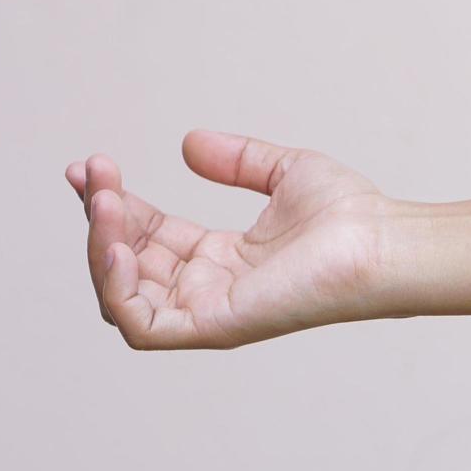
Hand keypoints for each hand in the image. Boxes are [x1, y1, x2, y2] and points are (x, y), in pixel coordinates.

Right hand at [64, 131, 386, 348]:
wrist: (379, 239)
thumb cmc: (350, 215)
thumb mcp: (283, 172)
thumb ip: (237, 160)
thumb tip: (188, 144)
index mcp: (222, 261)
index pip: (147, 239)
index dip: (114, 206)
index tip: (90, 167)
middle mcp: (210, 290)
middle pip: (126, 265)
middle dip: (100, 218)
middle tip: (91, 171)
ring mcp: (210, 312)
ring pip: (122, 296)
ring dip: (101, 246)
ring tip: (104, 200)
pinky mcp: (215, 327)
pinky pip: (142, 327)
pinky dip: (117, 289)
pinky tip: (116, 244)